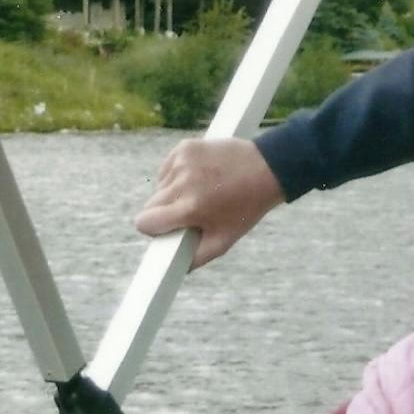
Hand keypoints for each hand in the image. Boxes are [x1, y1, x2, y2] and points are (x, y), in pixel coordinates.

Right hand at [133, 137, 285, 269]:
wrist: (268, 168)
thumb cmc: (246, 207)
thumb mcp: (225, 239)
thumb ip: (195, 258)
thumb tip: (172, 266)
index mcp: (190, 208)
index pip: (144, 222)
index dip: (154, 228)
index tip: (167, 227)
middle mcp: (183, 183)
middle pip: (149, 205)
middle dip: (165, 211)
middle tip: (190, 210)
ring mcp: (183, 162)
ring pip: (160, 186)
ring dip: (175, 191)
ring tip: (203, 190)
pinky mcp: (185, 147)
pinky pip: (168, 168)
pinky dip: (179, 173)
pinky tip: (202, 175)